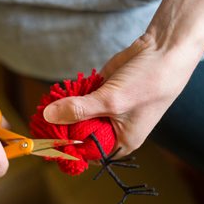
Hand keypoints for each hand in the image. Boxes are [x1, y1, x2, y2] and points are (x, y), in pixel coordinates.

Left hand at [43, 34, 200, 156]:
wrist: (163, 50)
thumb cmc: (147, 82)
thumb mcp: (111, 100)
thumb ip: (79, 109)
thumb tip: (49, 117)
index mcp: (121, 141)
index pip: (88, 153)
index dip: (67, 148)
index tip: (46, 139)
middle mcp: (113, 129)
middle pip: (80, 135)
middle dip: (62, 127)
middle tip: (40, 120)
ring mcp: (106, 109)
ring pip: (78, 115)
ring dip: (63, 110)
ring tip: (46, 104)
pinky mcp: (101, 91)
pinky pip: (80, 98)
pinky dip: (70, 95)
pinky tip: (58, 93)